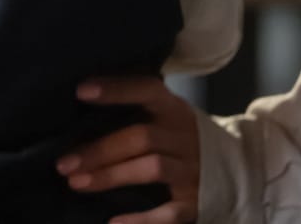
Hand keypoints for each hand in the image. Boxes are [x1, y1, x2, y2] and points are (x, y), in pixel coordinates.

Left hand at [56, 76, 202, 223]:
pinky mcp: (194, 202)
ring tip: (76, 182)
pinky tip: (113, 222)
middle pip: (142, 137)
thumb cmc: (181, 138)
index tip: (81, 91)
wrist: (237, 170)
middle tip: (64, 163)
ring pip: (152, 168)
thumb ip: (136, 108)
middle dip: (100, 149)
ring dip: (111, 175)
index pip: (146, 90)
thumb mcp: (168, 115)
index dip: (116, 89)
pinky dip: (142, 219)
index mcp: (174, 109)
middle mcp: (184, 137)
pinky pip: (169, 213)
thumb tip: (80, 104)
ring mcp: (192, 170)